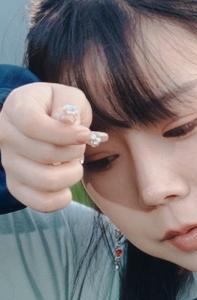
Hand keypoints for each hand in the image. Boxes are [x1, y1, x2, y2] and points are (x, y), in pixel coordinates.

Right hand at [0, 82, 105, 210]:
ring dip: (71, 175)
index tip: (85, 134)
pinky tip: (67, 186)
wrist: (46, 124)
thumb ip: (69, 104)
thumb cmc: (60, 109)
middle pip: (45, 154)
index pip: (33, 125)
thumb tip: (67, 122)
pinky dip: (61, 198)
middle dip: (74, 152)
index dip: (65, 134)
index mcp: (16, 108)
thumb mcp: (70, 97)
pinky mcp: (16, 185)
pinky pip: (40, 203)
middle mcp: (5, 135)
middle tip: (79, 147)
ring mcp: (8, 162)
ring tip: (74, 164)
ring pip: (45, 181)